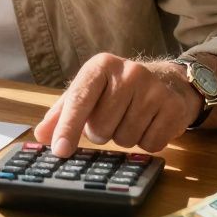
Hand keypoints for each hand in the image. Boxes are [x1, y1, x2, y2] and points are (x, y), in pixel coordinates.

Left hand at [33, 53, 201, 155]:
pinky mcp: (174, 107)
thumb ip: (62, 113)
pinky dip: (147, 142)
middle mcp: (129, 72)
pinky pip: (150, 144)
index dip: (68, 127)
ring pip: (126, 139)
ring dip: (124, 137)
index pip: (79, 99)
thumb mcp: (89, 93)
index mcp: (101, 66)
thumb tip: (42, 136)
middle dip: (102, 132)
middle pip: (101, 127)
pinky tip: (150, 124)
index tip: (59, 150)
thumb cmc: (118, 90)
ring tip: (131, 118)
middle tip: (112, 118)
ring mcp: (154, 89)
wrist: (168, 81)